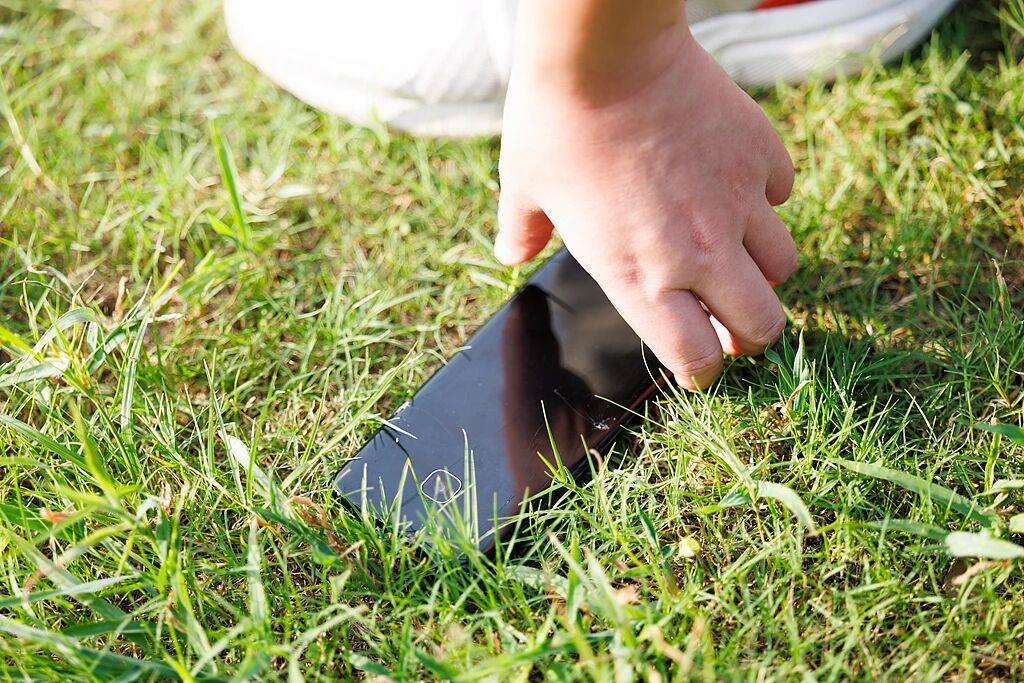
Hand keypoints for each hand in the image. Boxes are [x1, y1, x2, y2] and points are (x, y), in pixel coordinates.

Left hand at [496, 20, 796, 389]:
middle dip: (750, 336)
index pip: (695, 357)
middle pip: (762, 326)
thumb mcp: (524, 188)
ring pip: (782, 266)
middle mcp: (698, 253)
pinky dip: (766, 200)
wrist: (604, 52)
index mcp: (639, 278)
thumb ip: (523, 232)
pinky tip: (736, 186)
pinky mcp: (758, 154)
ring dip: (762, 272)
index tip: (698, 366)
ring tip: (737, 256)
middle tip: (733, 324)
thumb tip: (513, 254)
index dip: (701, 371)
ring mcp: (736, 204)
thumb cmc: (556, 124)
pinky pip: (781, 194)